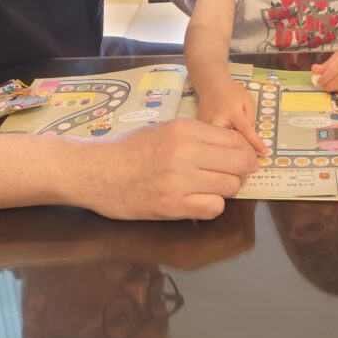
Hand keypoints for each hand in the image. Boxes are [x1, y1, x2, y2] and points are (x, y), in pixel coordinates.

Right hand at [82, 119, 258, 219]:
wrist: (94, 170)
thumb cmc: (127, 149)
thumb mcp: (163, 129)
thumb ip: (195, 136)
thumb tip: (230, 146)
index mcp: (184, 129)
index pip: (234, 141)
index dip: (244, 153)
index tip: (241, 160)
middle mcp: (185, 152)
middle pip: (238, 163)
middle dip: (240, 171)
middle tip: (232, 176)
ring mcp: (179, 180)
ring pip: (230, 187)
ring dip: (226, 190)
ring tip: (211, 188)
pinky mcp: (172, 206)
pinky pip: (213, 208)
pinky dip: (211, 206)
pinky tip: (197, 201)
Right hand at [195, 80, 267, 154]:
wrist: (211, 86)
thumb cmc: (232, 93)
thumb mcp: (247, 101)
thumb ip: (250, 119)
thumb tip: (249, 139)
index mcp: (231, 111)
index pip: (245, 129)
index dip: (255, 142)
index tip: (264, 153)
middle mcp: (217, 119)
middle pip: (227, 141)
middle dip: (237, 151)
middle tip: (248, 159)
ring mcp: (205, 126)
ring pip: (217, 144)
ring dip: (228, 151)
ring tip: (238, 156)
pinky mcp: (198, 130)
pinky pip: (211, 142)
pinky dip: (220, 147)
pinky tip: (226, 149)